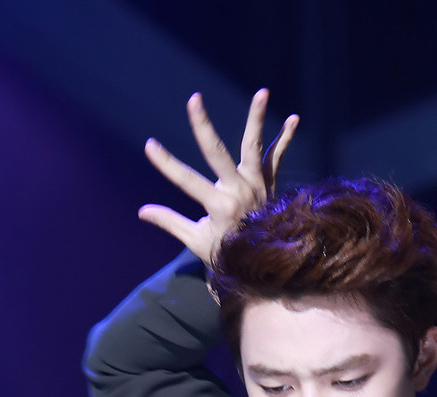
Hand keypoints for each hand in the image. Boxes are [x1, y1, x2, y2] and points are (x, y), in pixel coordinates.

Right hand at [139, 89, 298, 267]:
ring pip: (255, 147)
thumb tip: (142, 212)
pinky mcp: (270, 183)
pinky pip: (278, 158)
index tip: (150, 146)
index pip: (187, 181)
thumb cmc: (227, 253)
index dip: (167, 164)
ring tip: (262, 92)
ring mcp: (257, 185)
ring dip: (257, 119)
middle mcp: (239, 192)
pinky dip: (286, 139)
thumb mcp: (196, 240)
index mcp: (220, 207)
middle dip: (204, 126)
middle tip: (194, 100)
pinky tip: (294, 118)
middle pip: (218, 154)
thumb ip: (171, 222)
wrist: (263, 264)